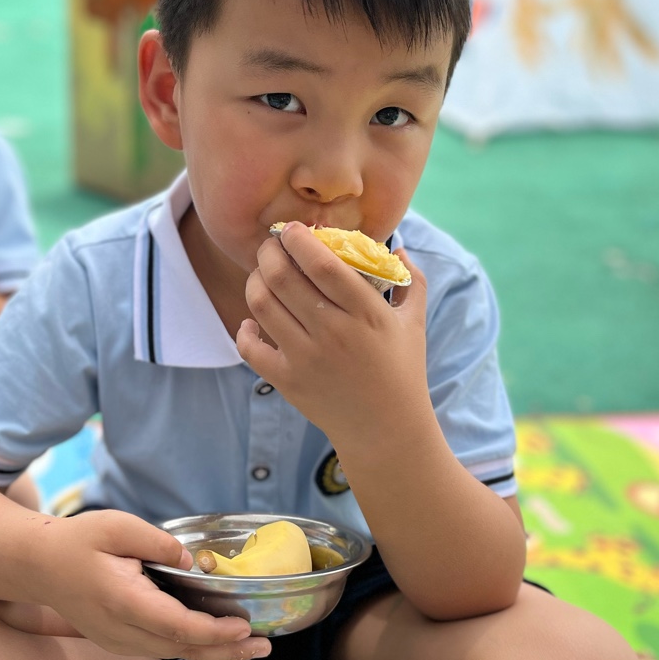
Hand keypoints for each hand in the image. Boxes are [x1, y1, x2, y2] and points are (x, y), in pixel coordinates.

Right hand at [35, 510, 269, 659]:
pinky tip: (216, 642)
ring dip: (213, 653)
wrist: (37, 566)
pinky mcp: (118, 642)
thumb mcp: (116, 526)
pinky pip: (161, 649)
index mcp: (122, 601)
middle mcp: (121, 630)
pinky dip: (191, 647)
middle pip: (181, 648)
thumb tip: (191, 561)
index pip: (176, 625)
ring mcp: (118, 641)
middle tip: (264, 646)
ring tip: (251, 648)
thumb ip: (157, 543)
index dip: (213, 631)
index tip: (244, 627)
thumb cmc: (77, 542)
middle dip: (226, 650)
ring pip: (172, 653)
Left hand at [235, 222, 432, 446]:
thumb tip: (400, 245)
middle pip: (283, 276)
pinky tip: (252, 320)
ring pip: (261, 304)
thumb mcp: (414, 323)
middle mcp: (334, 332)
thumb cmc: (402, 370)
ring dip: (255, 280)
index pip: (322, 263)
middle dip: (269, 251)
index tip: (292, 228)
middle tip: (271, 246)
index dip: (299, 238)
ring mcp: (307, 358)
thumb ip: (412, 280)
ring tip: (262, 275)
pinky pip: (249, 347)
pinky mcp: (288, 380)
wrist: (386, 430)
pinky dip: (244, 328)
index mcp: (366, 312)